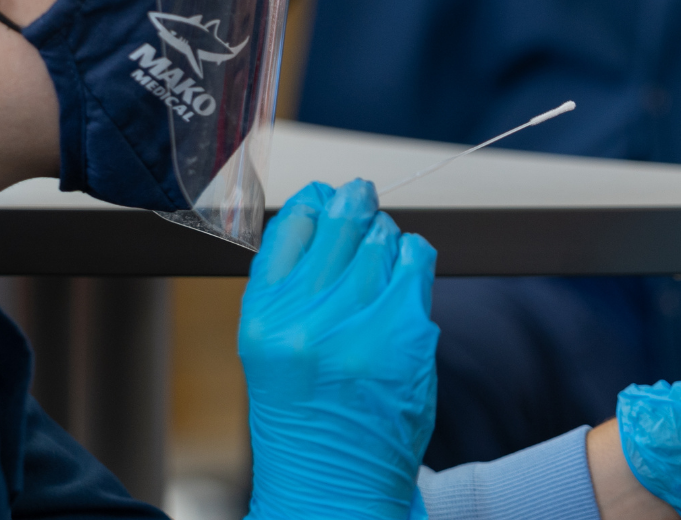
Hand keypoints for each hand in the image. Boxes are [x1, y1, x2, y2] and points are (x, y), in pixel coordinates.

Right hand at [239, 179, 439, 519]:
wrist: (332, 484)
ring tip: (378, 258)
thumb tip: (321, 212)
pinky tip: (402, 274)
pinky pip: (415, 261)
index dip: (315, 199)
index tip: (326, 196)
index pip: (293, 222)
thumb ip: (289, 284)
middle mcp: (308, 317)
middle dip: (356, 201)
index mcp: (264, 315)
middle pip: (342, 219)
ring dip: (384, 236)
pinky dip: (412, 257)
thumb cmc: (302, 415)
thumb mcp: (269, 346)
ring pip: (383, 236)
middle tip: (361, 198)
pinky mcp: (407, 335)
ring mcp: (361, 325)